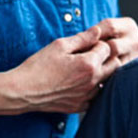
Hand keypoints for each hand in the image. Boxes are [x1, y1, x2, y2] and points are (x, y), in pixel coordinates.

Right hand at [0, 17, 137, 117]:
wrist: (23, 91)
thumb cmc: (38, 66)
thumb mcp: (59, 46)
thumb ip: (83, 38)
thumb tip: (98, 31)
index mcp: (88, 64)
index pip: (108, 48)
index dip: (98, 43)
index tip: (87, 45)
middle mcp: (92, 81)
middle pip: (114, 66)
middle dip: (106, 57)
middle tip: (91, 55)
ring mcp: (87, 96)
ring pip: (107, 82)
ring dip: (102, 74)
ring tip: (84, 69)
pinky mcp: (80, 106)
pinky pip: (96, 97)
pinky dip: (93, 89)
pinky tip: (80, 84)